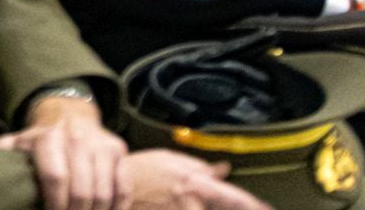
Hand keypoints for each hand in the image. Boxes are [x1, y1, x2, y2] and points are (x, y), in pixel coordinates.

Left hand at [0, 98, 125, 209]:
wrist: (69, 113)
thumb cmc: (41, 137)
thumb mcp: (19, 142)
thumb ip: (5, 155)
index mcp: (49, 138)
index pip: (55, 178)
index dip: (54, 205)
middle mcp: (77, 138)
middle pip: (81, 190)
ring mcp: (100, 144)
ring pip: (103, 192)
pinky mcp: (118, 150)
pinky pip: (123, 187)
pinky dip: (117, 207)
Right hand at [120, 151, 266, 209]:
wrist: (109, 184)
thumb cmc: (139, 170)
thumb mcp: (170, 160)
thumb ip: (199, 166)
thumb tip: (224, 169)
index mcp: (194, 183)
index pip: (234, 198)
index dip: (254, 206)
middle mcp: (190, 202)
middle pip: (222, 209)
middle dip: (237, 207)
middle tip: (256, 208)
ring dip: (210, 207)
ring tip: (210, 202)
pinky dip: (195, 209)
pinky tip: (190, 205)